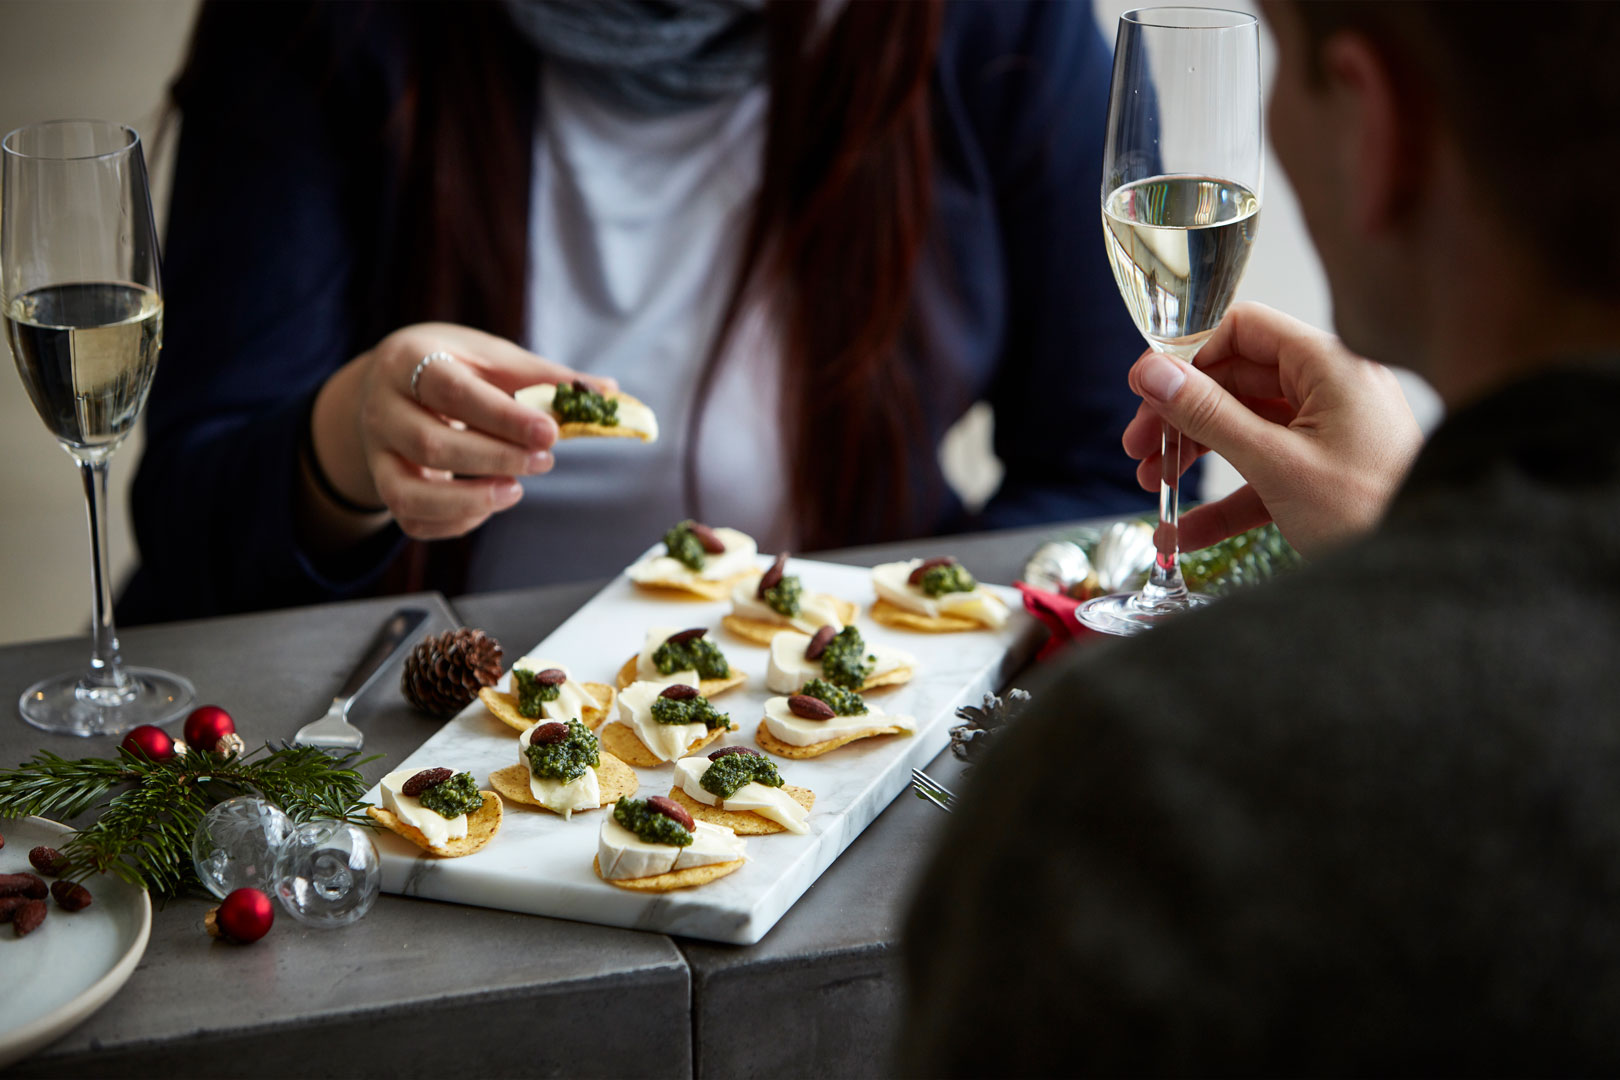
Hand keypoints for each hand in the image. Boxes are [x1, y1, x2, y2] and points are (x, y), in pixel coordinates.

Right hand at [309, 323, 614, 539]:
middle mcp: (382, 409)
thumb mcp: (493, 358)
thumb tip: (608, 391)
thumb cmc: (455, 366)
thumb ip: (544, 377)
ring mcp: (376, 454)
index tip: (551, 433)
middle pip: (431, 446)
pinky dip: (454, 522)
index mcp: (408, 361)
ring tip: (515, 492)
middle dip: (495, 460)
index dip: (503, 418)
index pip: (453, 393)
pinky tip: (489, 504)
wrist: (393, 382)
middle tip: (545, 461)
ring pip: (408, 494)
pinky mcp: (383, 488)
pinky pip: (411, 519)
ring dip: (468, 501)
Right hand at [1121, 302, 1421, 557]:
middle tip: (1138, 447)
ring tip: (1150, 486)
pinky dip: (1221, 501)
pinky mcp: (1322, 474)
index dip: (1187, 355)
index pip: (1243, 330)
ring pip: (1241, 430)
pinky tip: (1183, 534)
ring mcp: (1325, 433)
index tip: (1144, 389)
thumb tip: (1153, 373)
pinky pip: (1260, 475)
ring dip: (1191, 458)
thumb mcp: (1276, 463)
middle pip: (1234, 383)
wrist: (1427, 572)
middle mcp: (1327, 390)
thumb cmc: (1371, 512)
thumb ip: (1209, 414)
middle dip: (1179, 417)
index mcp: (1328, 366)